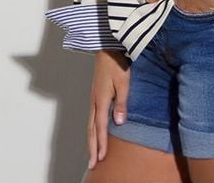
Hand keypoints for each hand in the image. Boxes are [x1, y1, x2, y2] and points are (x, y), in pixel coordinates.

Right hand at [87, 50, 130, 169]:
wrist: (107, 48)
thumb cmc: (117, 64)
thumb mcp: (123, 82)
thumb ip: (121, 103)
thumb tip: (118, 123)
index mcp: (101, 100)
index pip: (100, 127)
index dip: (101, 143)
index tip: (100, 159)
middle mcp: (94, 101)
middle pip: (91, 129)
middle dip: (92, 147)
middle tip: (92, 164)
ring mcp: (93, 97)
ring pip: (90, 123)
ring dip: (91, 139)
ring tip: (92, 153)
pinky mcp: (95, 94)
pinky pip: (92, 116)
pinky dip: (92, 129)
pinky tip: (95, 132)